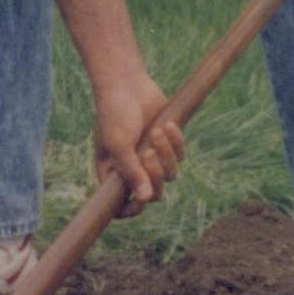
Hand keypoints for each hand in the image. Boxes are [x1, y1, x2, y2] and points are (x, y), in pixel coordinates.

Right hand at [88, 64, 184, 212]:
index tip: (140, 204)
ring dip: (166, 156)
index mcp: (113, 174)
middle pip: (153, 192)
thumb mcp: (118, 145)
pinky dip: (176, 142)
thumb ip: (131, 172)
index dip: (131, 210)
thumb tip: (146, 200)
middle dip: (154, 175)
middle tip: (147, 153)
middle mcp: (133, 170)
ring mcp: (150, 158)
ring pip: (170, 175)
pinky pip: (180, 156)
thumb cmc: (114, 114)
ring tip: (157, 133)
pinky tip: (168, 124)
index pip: (121, 205)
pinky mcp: (167, 145)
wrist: (127, 83)